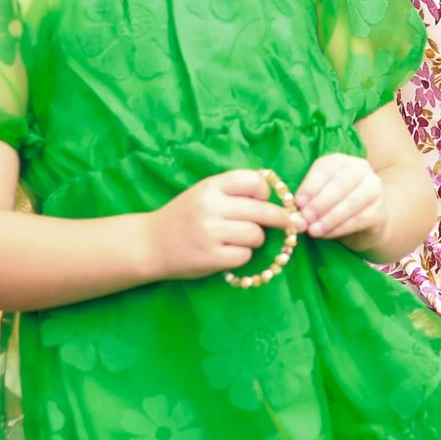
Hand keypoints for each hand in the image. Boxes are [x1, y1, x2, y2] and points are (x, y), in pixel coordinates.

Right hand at [142, 169, 290, 279]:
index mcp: (211, 186)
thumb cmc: (184, 217)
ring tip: (242, 239)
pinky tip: (230, 252)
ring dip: (256, 239)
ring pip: (256, 235)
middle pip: (263, 211)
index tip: (266, 200)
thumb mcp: (204, 194)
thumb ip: (233, 191)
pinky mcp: (211, 257)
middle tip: (290, 223)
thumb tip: (276, 197)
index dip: (266, 192)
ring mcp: (210, 233)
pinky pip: (245, 255)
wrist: (150, 244)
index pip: (253, 181)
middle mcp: (211, 207)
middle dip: (280, 219)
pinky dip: (243, 255)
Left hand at [296, 153, 387, 243]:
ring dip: (330, 218)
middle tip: (304, 219)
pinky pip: (360, 219)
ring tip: (313, 231)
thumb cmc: (334, 205)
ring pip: (352, 202)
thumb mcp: (319, 197)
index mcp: (340, 161)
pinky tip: (327, 234)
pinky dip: (341, 228)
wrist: (365, 221)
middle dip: (320, 203)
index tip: (297, 203)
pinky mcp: (381, 210)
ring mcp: (374, 188)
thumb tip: (296, 216)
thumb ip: (308, 202)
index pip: (325, 169)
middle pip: (341, 184)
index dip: (311, 186)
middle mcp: (360, 169)